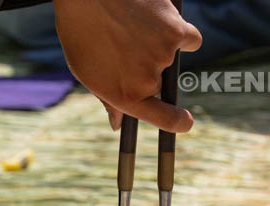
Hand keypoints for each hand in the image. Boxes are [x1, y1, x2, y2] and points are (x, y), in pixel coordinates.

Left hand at [54, 0, 201, 132]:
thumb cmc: (80, 29)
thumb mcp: (84, 72)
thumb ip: (107, 98)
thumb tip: (118, 123)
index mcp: (124, 96)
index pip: (163, 118)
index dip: (177, 121)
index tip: (185, 122)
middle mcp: (146, 81)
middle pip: (159, 80)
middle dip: (146, 67)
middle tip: (125, 45)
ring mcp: (163, 56)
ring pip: (171, 54)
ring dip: (159, 44)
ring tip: (132, 26)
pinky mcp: (175, 31)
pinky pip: (189, 38)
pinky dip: (179, 31)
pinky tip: (158, 19)